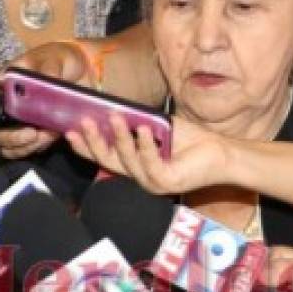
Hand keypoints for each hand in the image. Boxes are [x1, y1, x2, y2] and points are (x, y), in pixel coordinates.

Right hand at [0, 41, 86, 159]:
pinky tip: (52, 135)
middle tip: (33, 132)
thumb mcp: (52, 59)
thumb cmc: (60, 58)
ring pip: (11, 146)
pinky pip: (31, 148)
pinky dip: (39, 146)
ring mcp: (21, 122)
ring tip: (45, 135)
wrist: (83, 71)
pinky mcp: (38, 133)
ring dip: (26, 146)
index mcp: (4, 86)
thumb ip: (44, 69)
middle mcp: (8, 106)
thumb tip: (29, 81)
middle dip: (12, 138)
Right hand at [67, 113, 231, 194]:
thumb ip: (136, 122)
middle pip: (109, 161)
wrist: (222, 152)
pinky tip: (142, 128)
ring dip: (119, 138)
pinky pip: (150, 163)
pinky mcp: (167, 183)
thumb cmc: (191, 140)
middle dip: (94, 142)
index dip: (86, 146)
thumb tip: (111, 108)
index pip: (104, 157)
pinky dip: (145, 145)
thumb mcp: (157, 126)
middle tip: (83, 122)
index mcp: (135, 166)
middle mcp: (140, 177)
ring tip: (114, 116)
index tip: (70, 130)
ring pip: (127, 161)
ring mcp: (153, 183)